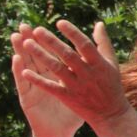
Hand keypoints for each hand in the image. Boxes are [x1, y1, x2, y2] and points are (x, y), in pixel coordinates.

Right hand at [10, 25, 84, 136]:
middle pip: (35, 55)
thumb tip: (99, 56)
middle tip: (24, 24)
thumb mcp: (82, 88)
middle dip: (30, 40)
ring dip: (20, 50)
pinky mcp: (28, 98)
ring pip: (26, 65)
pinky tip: (16, 59)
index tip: (46, 23)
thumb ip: (89, 71)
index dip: (48, 40)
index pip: (51, 53)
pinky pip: (24, 83)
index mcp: (56, 74)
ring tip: (17, 36)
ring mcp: (34, 87)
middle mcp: (42, 78)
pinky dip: (19, 71)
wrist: (60, 133)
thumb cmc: (73, 110)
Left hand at [14, 21, 131, 128]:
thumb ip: (103, 43)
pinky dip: (38, 80)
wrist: (110, 113)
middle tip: (36, 30)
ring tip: (27, 44)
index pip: (84, 45)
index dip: (72, 33)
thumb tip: (98, 23)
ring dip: (41, 56)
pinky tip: (25, 72)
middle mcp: (87, 74)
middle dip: (51, 42)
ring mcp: (76, 86)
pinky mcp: (68, 98)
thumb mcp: (111, 62)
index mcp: (99, 63)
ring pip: (56, 69)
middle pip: (67, 55)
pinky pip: (51, 88)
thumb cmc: (111, 84)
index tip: (60, 22)